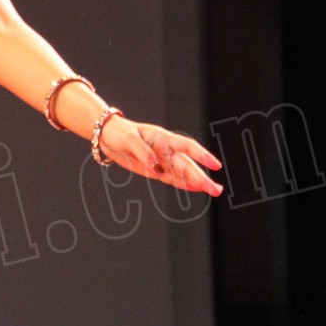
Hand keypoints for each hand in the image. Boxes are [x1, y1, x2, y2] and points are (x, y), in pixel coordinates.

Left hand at [97, 116, 222, 196]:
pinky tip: (195, 189)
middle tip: (217, 190)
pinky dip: (183, 184)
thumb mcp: (129, 140)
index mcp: (163, 139)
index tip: (215, 165)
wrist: (108, 137)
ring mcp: (162, 161)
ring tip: (213, 191)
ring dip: (197, 183)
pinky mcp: (155, 171)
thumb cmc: (120, 134)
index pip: (187, 147)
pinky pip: (171, 179)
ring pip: (182, 174)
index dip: (202, 156)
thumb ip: (143, 152)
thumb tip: (156, 166)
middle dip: (202, 177)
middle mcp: (166, 151)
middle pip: (187, 165)